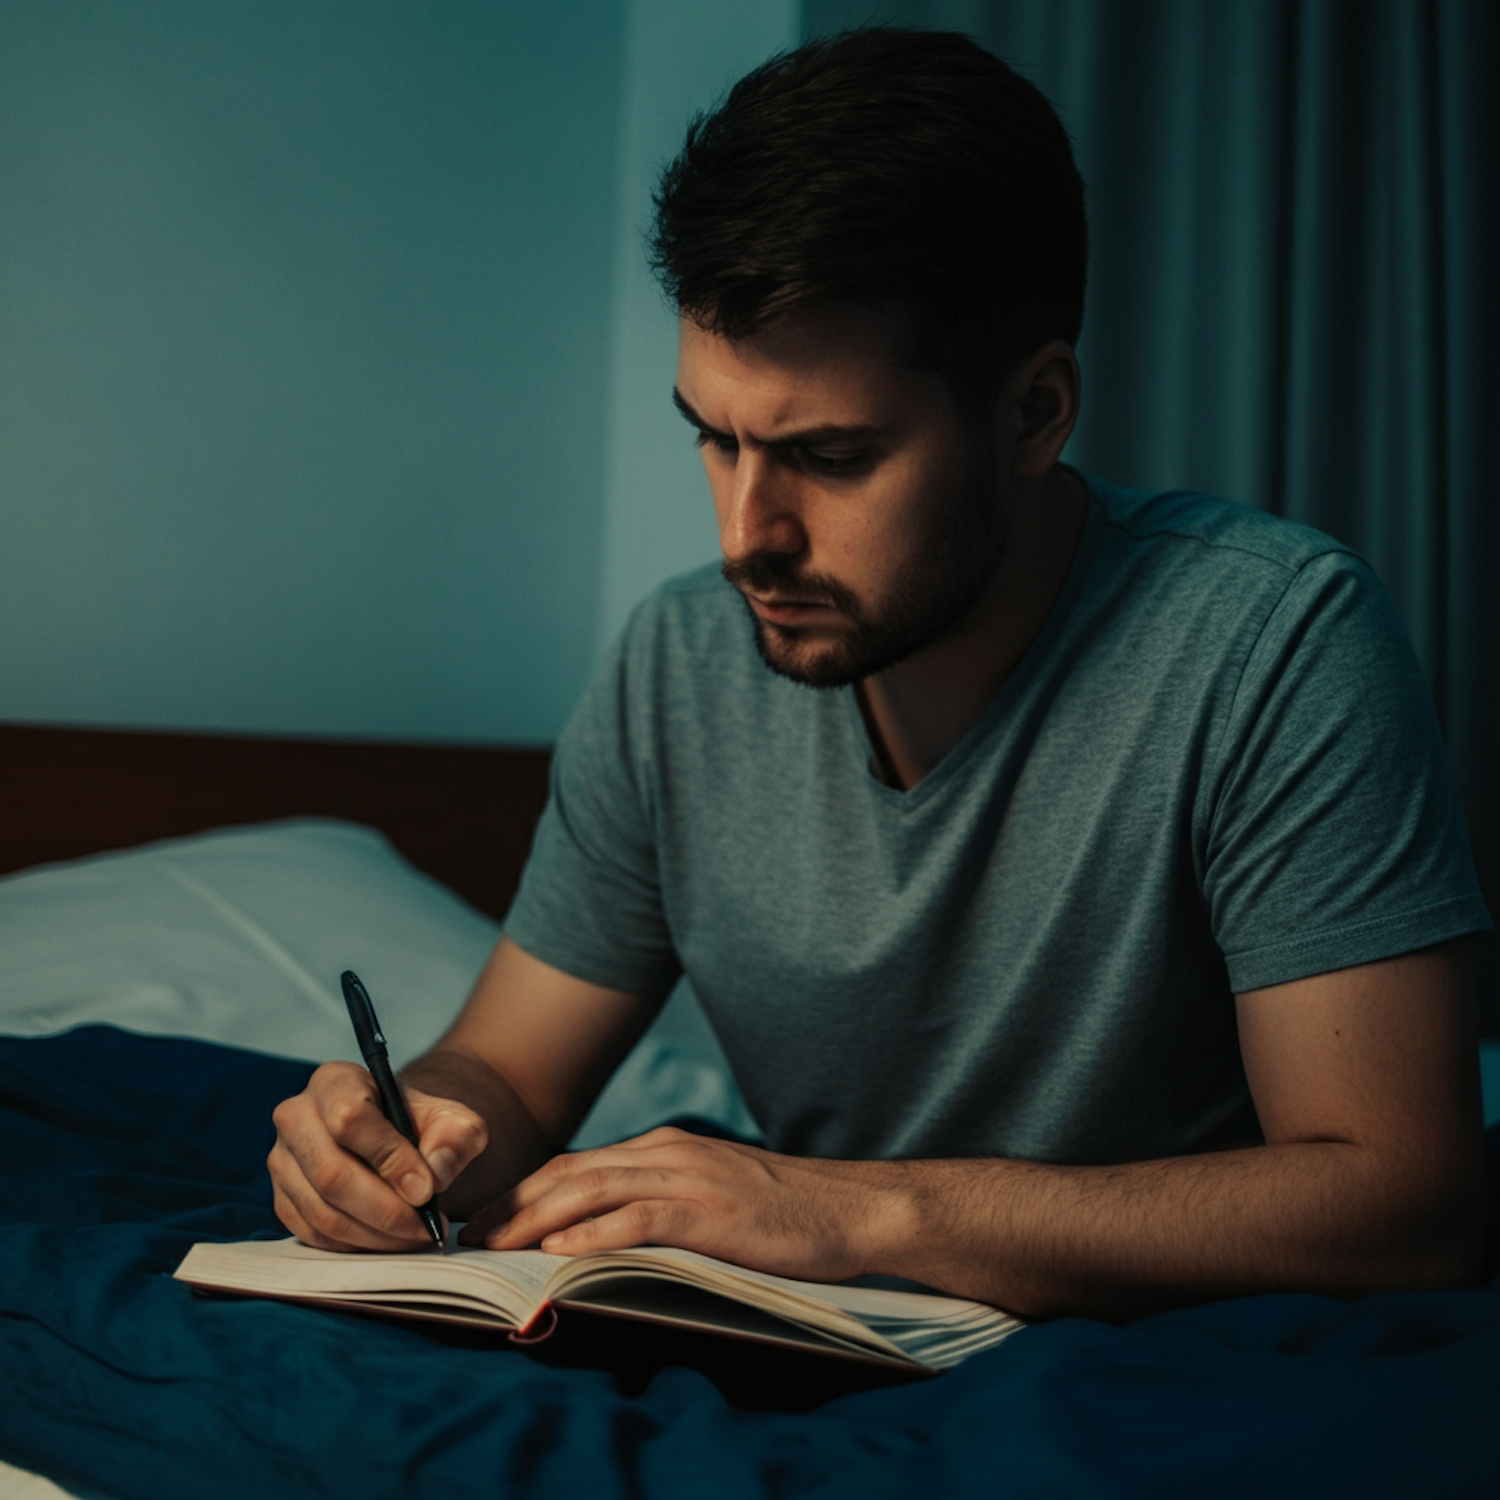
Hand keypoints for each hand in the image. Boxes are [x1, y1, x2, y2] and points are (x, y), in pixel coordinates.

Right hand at [269, 1060, 487, 1251]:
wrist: (397, 1139)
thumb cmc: (423, 1125)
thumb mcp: (452, 1120)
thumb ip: (455, 1139)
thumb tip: (434, 1177)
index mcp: (334, 1081)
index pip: (350, 1119)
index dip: (389, 1159)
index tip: (426, 1190)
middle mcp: (296, 1117)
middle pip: (330, 1173)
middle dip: (385, 1209)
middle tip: (426, 1226)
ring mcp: (283, 1161)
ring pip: (321, 1211)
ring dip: (374, 1234)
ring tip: (416, 1235)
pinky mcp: (283, 1199)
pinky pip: (313, 1234)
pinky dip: (355, 1246)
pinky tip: (389, 1241)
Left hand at [456, 1126, 898, 1282]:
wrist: (847, 1208)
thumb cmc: (782, 1214)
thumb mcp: (711, 1198)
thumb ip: (661, 1205)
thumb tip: (603, 1237)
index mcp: (665, 1149)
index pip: (578, 1164)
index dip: (526, 1189)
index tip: (486, 1216)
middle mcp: (667, 1153)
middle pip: (572, 1171)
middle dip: (514, 1202)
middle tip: (469, 1233)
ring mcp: (687, 1176)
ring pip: (592, 1188)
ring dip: (535, 1216)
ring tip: (494, 1243)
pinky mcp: (707, 1209)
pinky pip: (638, 1218)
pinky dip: (594, 1231)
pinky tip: (560, 1248)